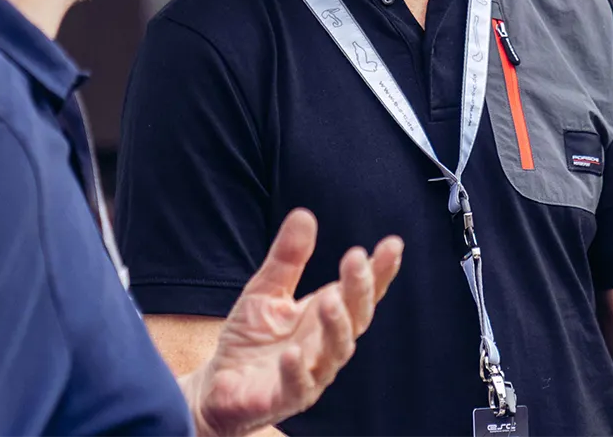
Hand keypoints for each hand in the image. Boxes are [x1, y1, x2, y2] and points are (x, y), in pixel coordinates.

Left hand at [183, 210, 403, 436]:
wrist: (220, 385)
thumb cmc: (251, 339)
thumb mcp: (266, 289)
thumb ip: (287, 258)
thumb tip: (304, 214)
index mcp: (326, 316)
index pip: (361, 292)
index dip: (379, 271)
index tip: (392, 244)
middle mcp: (326, 345)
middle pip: (355, 318)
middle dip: (359, 289)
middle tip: (356, 259)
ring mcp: (310, 374)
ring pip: (335, 352)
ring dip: (336, 327)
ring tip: (330, 301)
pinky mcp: (284, 399)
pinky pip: (297, 387)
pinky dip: (297, 372)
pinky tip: (291, 354)